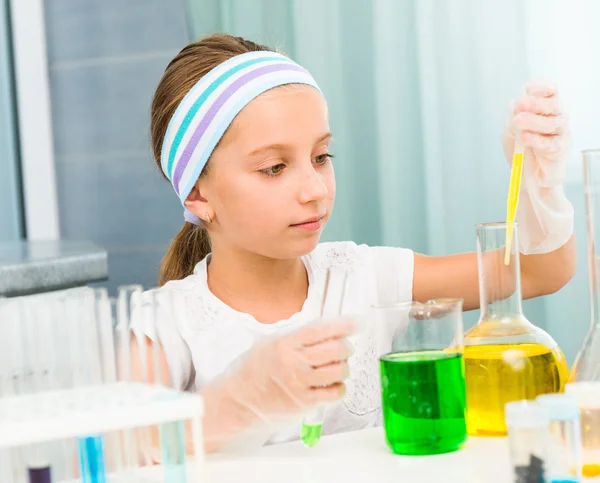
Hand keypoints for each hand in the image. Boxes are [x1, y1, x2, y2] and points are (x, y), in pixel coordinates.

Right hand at [223, 319, 354, 420]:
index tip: (355, 323)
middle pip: (335, 349)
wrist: (238, 400)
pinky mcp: (304, 403)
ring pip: (339, 371)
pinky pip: (334, 393)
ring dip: (344, 367)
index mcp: (286, 344)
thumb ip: (296, 337)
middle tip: (346, 347)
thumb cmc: (253, 370)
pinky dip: (339, 387)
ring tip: (338, 367)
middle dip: (347, 347)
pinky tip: (333, 384)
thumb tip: (325, 329)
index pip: (321, 330)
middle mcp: (294, 362)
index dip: (342, 325)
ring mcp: (300, 383)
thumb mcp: (269, 343)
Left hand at [501, 80, 570, 187]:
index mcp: (545, 108)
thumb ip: (512, 118)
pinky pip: (549, 143)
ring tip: (518, 123)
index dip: (540, 87)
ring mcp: (560, 133)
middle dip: (535, 103)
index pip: (550, 90)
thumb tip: (515, 105)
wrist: (528, 174)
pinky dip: (536, 140)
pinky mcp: (559, 149)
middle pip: (552, 104)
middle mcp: (556, 117)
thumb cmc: (522, 149)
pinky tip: (524, 138)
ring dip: (533, 121)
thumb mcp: (510, 131)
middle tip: (520, 106)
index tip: (527, 90)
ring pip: (552, 123)